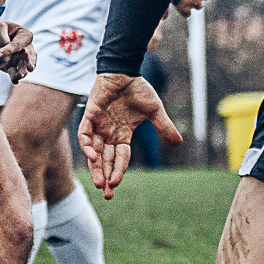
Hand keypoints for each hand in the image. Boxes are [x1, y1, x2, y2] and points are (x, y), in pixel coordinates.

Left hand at [0, 20, 35, 83]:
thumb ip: (3, 39)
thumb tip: (7, 57)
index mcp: (24, 35)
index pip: (19, 44)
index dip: (10, 49)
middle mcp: (24, 48)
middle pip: (29, 56)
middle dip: (30, 62)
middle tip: (30, 68)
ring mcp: (18, 58)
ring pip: (23, 67)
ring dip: (23, 72)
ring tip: (19, 76)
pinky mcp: (10, 67)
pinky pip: (14, 73)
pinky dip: (15, 78)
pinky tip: (15, 81)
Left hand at [78, 73, 182, 198]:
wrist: (125, 70)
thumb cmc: (138, 89)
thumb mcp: (154, 111)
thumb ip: (164, 127)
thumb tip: (179, 143)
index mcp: (123, 135)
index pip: (120, 158)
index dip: (118, 171)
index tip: (115, 186)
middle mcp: (109, 133)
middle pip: (105, 160)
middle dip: (105, 176)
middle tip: (107, 193)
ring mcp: (98, 125)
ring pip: (93, 151)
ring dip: (96, 166)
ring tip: (99, 181)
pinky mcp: (90, 115)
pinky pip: (84, 134)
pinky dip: (87, 145)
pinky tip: (93, 155)